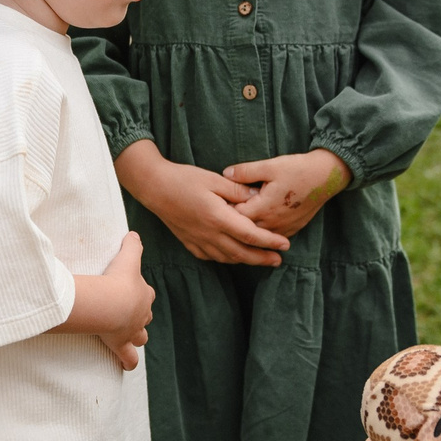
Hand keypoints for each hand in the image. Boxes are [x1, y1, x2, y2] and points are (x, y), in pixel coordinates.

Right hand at [63, 232, 152, 368]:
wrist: (111, 302)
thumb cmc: (119, 279)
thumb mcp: (128, 257)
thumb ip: (132, 244)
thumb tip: (134, 233)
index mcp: (143, 294)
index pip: (146, 293)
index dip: (141, 293)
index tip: (131, 290)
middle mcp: (141, 315)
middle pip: (145, 316)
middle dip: (139, 316)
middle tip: (128, 314)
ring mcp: (132, 331)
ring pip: (140, 337)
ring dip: (136, 337)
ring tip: (129, 338)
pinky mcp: (121, 344)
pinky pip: (129, 358)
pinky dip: (128, 362)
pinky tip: (127, 366)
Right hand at [117, 140, 287, 266]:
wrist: (154, 187)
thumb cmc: (184, 179)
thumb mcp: (214, 179)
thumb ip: (237, 190)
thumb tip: (258, 197)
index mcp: (218, 217)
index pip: (250, 235)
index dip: (270, 241)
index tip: (285, 244)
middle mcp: (209, 234)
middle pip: (241, 253)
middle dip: (262, 258)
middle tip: (278, 260)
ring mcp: (198, 241)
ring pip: (227, 258)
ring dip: (245, 261)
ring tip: (260, 260)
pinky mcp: (189, 242)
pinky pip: (211, 257)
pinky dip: (226, 259)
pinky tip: (232, 256)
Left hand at [227, 149, 347, 237]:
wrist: (326, 177)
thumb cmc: (298, 169)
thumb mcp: (270, 165)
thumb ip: (245, 171)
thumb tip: (225, 174)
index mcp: (263, 208)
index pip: (234, 217)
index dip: (223, 210)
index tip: (216, 203)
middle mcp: (272, 224)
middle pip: (243, 231)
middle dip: (232, 223)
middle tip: (220, 214)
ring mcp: (283, 230)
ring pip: (257, 238)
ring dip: (246, 231)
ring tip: (234, 223)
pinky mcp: (291, 230)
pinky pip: (271, 238)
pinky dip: (261, 235)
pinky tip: (254, 227)